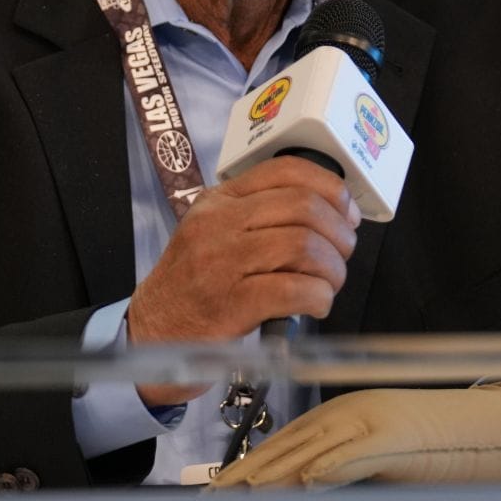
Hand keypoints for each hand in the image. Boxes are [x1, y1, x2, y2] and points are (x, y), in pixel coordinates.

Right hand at [127, 159, 360, 407]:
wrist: (153, 330)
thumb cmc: (195, 283)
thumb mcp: (216, 232)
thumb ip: (262, 215)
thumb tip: (333, 212)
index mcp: (219, 199)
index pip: (285, 170)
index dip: (330, 188)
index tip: (347, 212)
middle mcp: (219, 223)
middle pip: (303, 207)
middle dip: (338, 233)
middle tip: (341, 256)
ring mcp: (222, 262)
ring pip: (303, 246)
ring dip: (332, 269)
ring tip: (328, 284)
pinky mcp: (231, 303)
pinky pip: (294, 290)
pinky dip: (319, 297)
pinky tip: (315, 305)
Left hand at [209, 381, 500, 489]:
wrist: (493, 428)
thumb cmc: (437, 448)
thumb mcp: (379, 458)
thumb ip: (340, 466)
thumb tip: (300, 487)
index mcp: (341, 416)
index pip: (284, 443)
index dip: (248, 466)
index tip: (217, 488)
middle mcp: (349, 413)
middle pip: (287, 446)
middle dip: (247, 474)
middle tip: (212, 497)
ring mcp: (371, 421)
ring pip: (311, 449)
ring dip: (274, 473)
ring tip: (240, 493)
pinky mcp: (396, 436)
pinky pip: (357, 453)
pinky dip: (331, 467)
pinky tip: (306, 482)